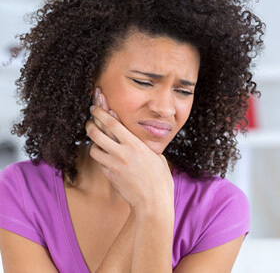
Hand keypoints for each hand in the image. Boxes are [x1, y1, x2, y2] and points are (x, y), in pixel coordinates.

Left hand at [86, 97, 173, 213]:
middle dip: (90, 123)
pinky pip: (100, 163)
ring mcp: (114, 166)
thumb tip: (134, 137)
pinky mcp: (110, 176)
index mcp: (135, 145)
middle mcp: (122, 153)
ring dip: (94, 143)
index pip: (112, 123)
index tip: (96, 106)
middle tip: (90, 120)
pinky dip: (102, 158)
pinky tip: (108, 158)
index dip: (101, 112)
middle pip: (96, 133)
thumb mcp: (156, 156)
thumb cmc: (160, 179)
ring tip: (98, 140)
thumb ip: (142, 145)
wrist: (153, 203)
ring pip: (93, 149)